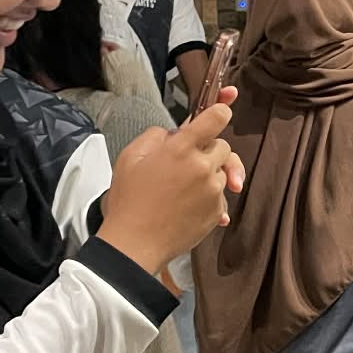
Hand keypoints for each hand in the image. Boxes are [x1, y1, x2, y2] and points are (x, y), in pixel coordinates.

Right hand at [97, 87, 243, 274]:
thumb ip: (156, 136)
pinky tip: (188, 205)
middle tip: (187, 161)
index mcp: (181, 148)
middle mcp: (202, 166)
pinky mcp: (216, 211)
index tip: (222, 109)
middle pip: (223, 147)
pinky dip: (209, 198)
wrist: (135, 243)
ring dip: (209, 175)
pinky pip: (221, 197)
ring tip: (182, 189)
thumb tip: (174, 134)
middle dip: (208, 150)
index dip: (221, 110)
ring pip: (223, 173)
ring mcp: (212, 190)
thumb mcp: (131, 155)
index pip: (215, 118)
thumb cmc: (129, 199)